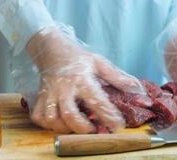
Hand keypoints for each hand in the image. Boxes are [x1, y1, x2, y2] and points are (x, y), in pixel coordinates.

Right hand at [26, 27, 145, 133]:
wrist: (51, 48)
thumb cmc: (78, 57)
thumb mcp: (100, 63)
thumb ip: (119, 77)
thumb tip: (138, 90)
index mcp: (82, 78)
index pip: (96, 99)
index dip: (108, 114)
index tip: (118, 125)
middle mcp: (64, 87)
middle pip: (70, 114)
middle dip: (83, 127)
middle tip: (94, 129)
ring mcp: (49, 93)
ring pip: (52, 118)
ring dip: (65, 127)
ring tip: (78, 126)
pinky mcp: (39, 97)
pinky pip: (39, 116)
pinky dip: (48, 124)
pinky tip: (60, 122)